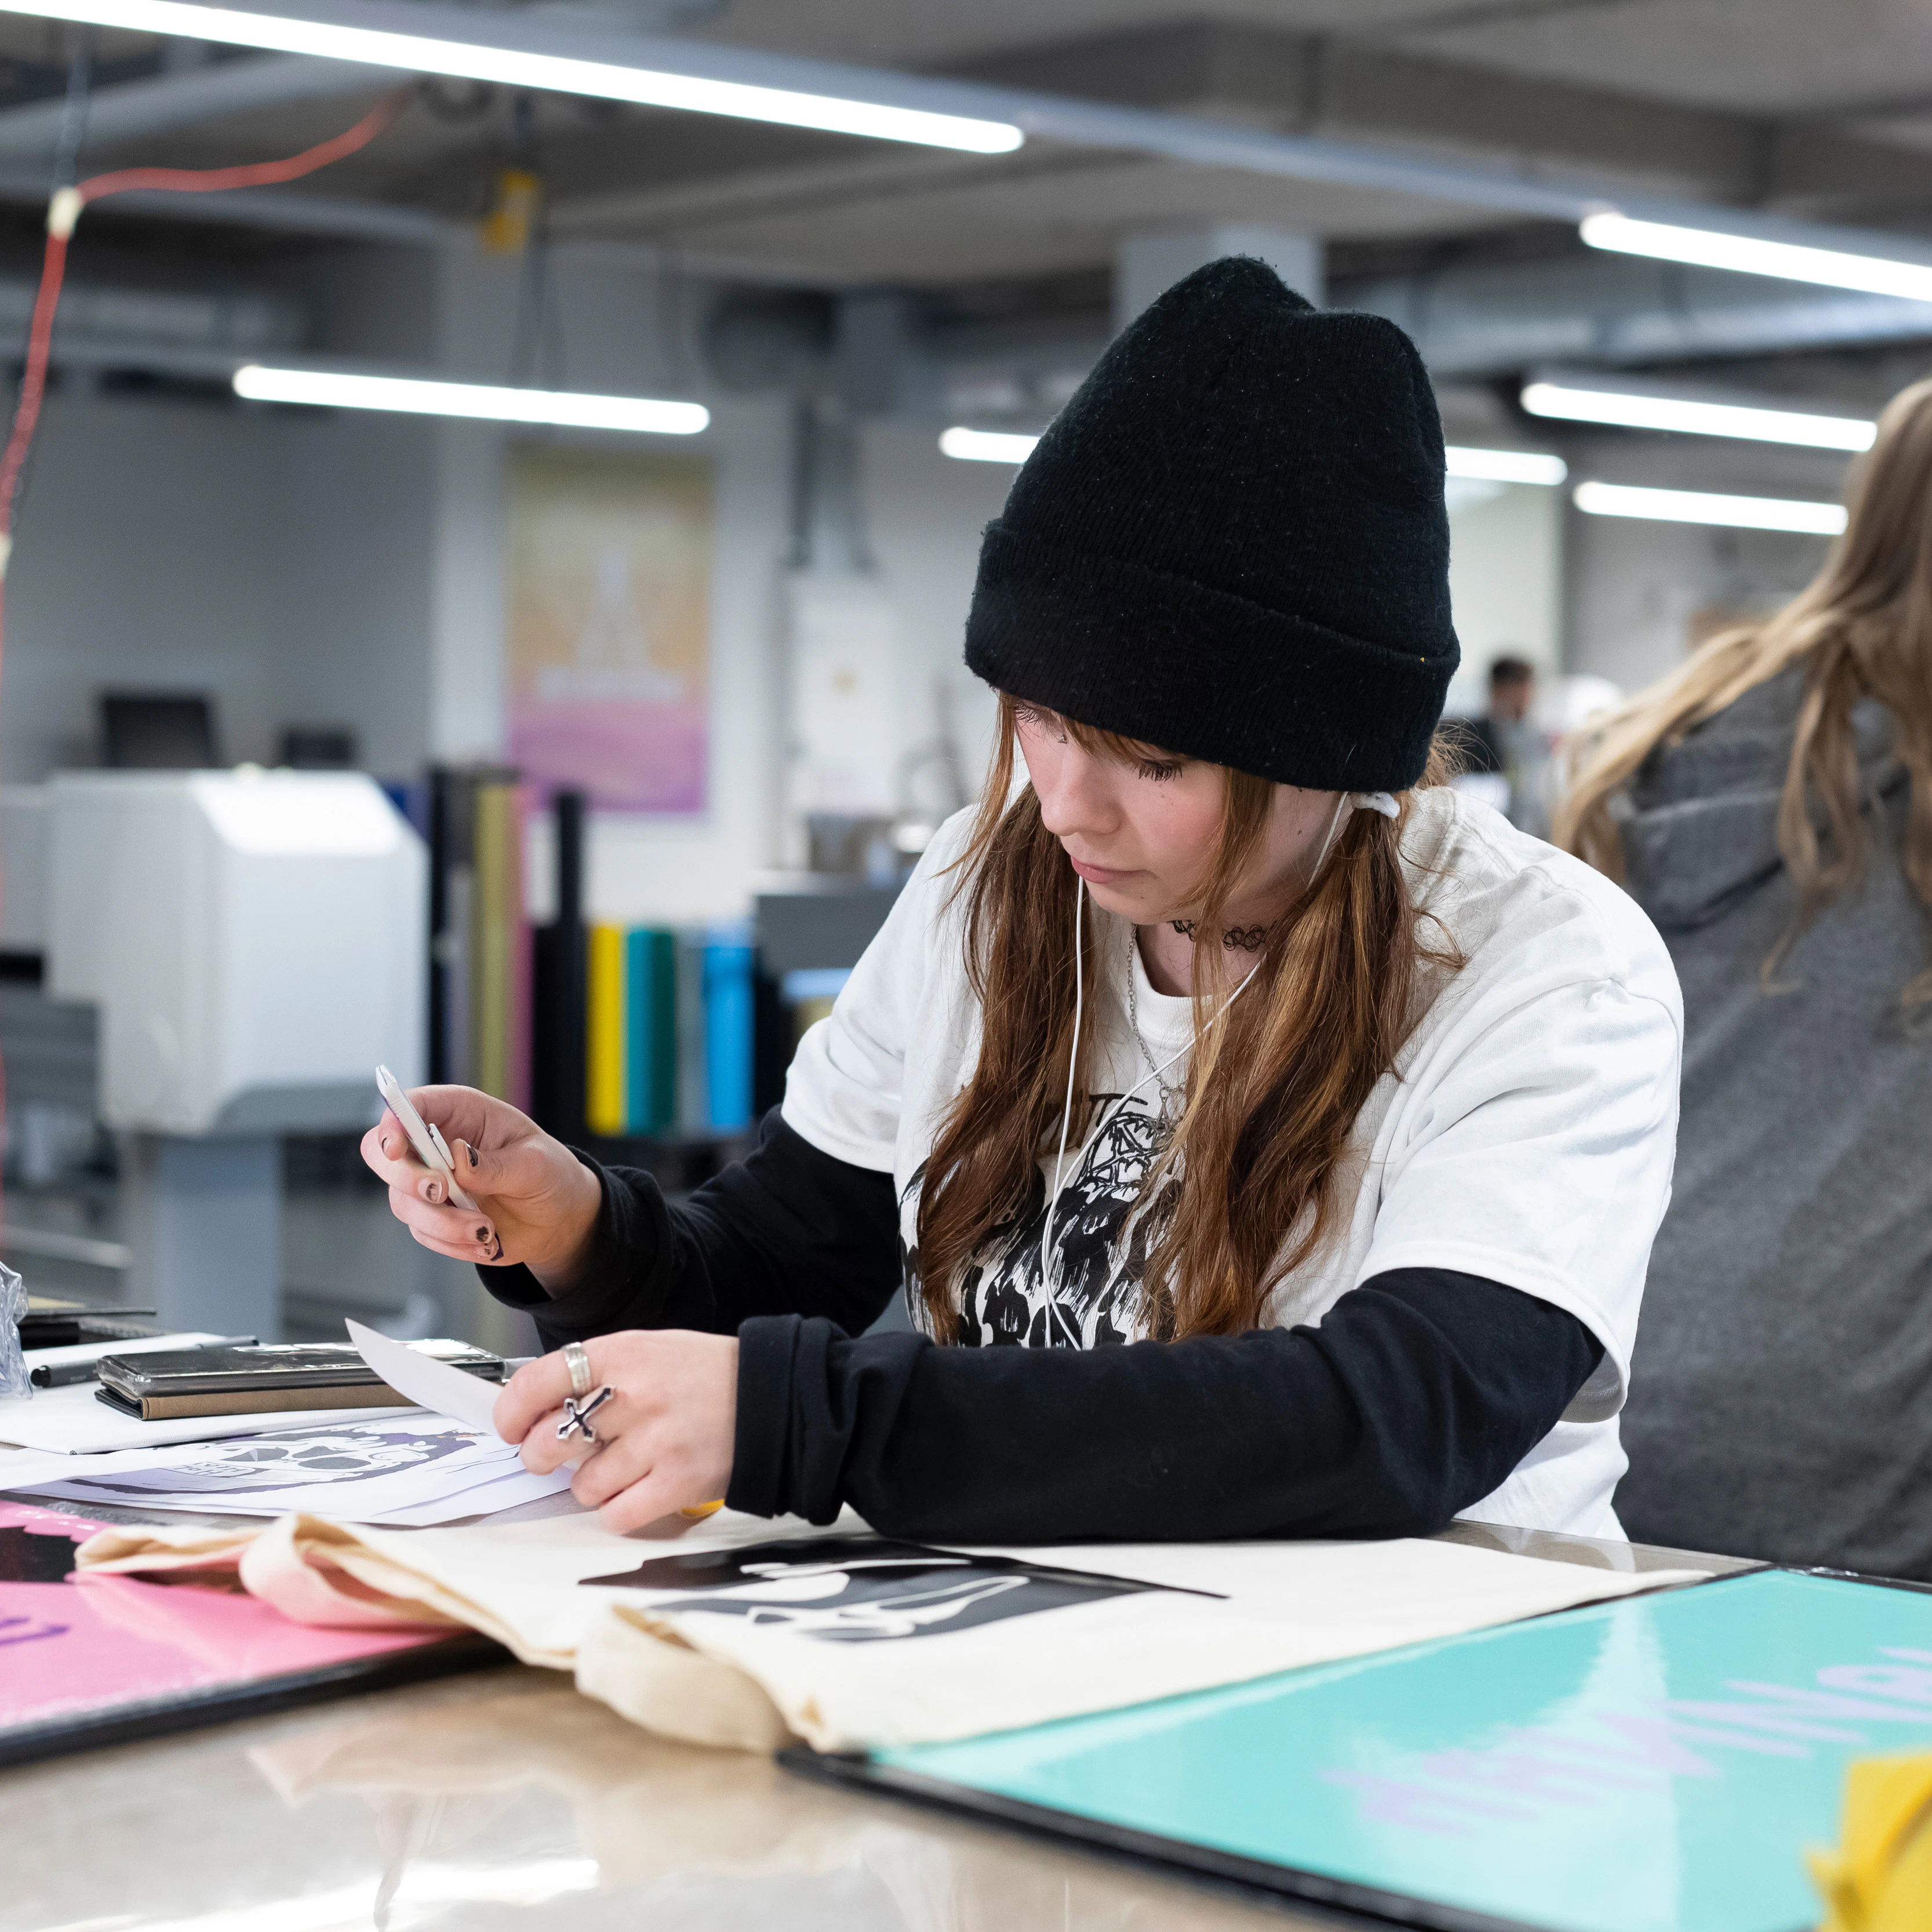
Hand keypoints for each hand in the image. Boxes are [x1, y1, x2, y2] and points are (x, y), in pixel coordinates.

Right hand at [359, 1085, 602, 1290]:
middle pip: (382, 1153)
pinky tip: (486, 1241)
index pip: (410, 1105)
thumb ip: (496, 1163)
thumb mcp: (536, 1164)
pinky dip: (453, 1242)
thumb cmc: (549, 1174)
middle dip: (405, 1177)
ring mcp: (430, 1183)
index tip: (397, 1147)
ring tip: (485, 1229)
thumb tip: (459, 1157)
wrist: (557, 1217)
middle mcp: (435, 1145)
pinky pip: (424, 1233)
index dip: (393, 1122)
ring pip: (403, 1201)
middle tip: (441, 1191)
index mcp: (461, 1112)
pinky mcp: (433, 1217)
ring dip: (442, 1221)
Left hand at [494, 1330, 737, 1532]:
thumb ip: (595, 1374)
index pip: (538, 1382)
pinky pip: (616, 1514)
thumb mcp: (647, 1350)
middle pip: (549, 1442)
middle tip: (551, 1455)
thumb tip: (537, 1410)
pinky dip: (619, 1509)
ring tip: (619, 1467)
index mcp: (622, 1355)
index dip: (511, 1411)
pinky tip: (638, 1489)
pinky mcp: (676, 1483)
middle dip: (541, 1456)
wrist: (771, 1396)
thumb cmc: (703, 1375)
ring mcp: (655, 1442)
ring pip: (583, 1485)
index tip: (510, 1427)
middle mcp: (633, 1396)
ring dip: (591, 1484)